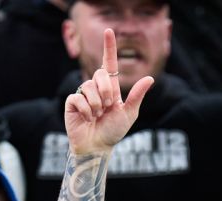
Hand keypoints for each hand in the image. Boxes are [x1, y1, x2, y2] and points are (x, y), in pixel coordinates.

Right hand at [64, 29, 153, 155]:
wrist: (98, 147)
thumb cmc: (113, 131)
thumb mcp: (128, 113)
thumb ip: (137, 95)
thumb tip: (150, 78)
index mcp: (110, 88)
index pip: (109, 63)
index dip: (109, 47)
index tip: (109, 31)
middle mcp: (96, 88)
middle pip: (100, 74)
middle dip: (107, 91)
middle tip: (108, 107)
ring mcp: (83, 94)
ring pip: (89, 87)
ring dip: (96, 104)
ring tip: (97, 116)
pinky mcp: (71, 102)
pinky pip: (78, 97)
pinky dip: (86, 110)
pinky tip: (87, 118)